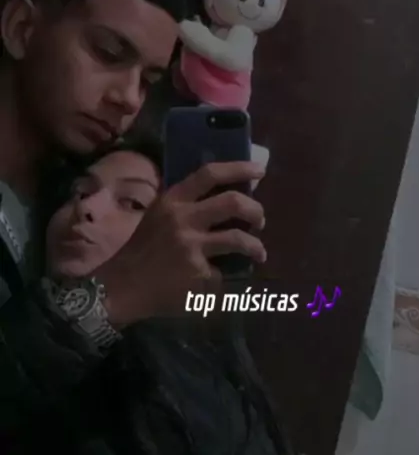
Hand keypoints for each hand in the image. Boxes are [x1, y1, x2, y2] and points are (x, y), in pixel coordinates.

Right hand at [97, 161, 265, 326]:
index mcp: (173, 200)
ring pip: (238, 239)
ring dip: (255, 247)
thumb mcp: (158, 215)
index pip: (209, 173)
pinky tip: (217, 282)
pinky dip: (223, 277)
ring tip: (259, 253)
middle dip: (255, 210)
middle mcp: (183, 218)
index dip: (239, 168)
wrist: (121, 286)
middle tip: (260, 221)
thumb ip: (186, 205)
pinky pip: (222, 271)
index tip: (259, 170)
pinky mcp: (197, 272)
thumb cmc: (142, 249)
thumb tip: (226, 198)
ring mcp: (191, 245)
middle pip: (233, 202)